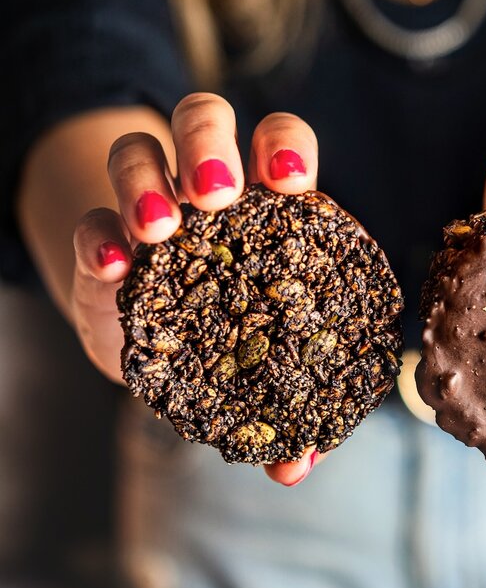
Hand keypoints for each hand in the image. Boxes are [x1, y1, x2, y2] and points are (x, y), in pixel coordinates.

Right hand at [71, 92, 325, 486]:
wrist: (156, 340)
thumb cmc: (228, 341)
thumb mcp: (255, 371)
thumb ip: (281, 412)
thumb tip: (294, 468)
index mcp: (265, 202)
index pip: (278, 142)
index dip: (284, 147)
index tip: (291, 184)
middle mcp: (204, 188)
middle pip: (202, 120)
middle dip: (209, 145)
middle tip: (217, 196)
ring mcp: (145, 208)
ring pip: (137, 150)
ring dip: (147, 180)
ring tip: (159, 229)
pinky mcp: (96, 244)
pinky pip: (88, 221)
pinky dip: (96, 236)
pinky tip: (111, 266)